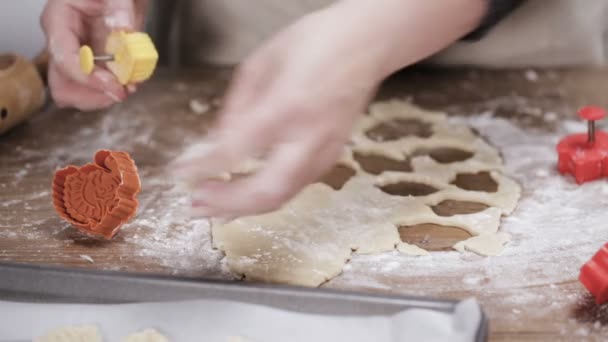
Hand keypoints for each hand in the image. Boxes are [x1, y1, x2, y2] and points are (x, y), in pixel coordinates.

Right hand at [41, 0, 147, 110]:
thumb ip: (121, 8)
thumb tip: (125, 29)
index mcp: (59, 20)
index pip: (63, 58)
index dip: (88, 77)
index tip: (115, 85)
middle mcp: (63, 42)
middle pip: (62, 85)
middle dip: (92, 95)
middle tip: (121, 91)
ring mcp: (77, 56)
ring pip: (77, 93)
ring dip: (104, 97)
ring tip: (129, 86)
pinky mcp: (93, 65)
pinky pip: (96, 89)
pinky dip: (113, 91)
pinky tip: (130, 82)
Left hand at [173, 6, 383, 217]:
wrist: (368, 44)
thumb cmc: (316, 42)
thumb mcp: (263, 61)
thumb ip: (237, 106)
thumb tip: (216, 142)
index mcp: (288, 105)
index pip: (236, 149)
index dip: (203, 167)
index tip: (178, 172)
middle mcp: (309, 136)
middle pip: (266, 190)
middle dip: (227, 204)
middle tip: (196, 205)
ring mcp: (325, 151)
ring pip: (283, 196)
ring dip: (244, 208)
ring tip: (213, 208)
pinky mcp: (332, 157)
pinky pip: (294, 187)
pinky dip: (265, 198)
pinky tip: (244, 198)